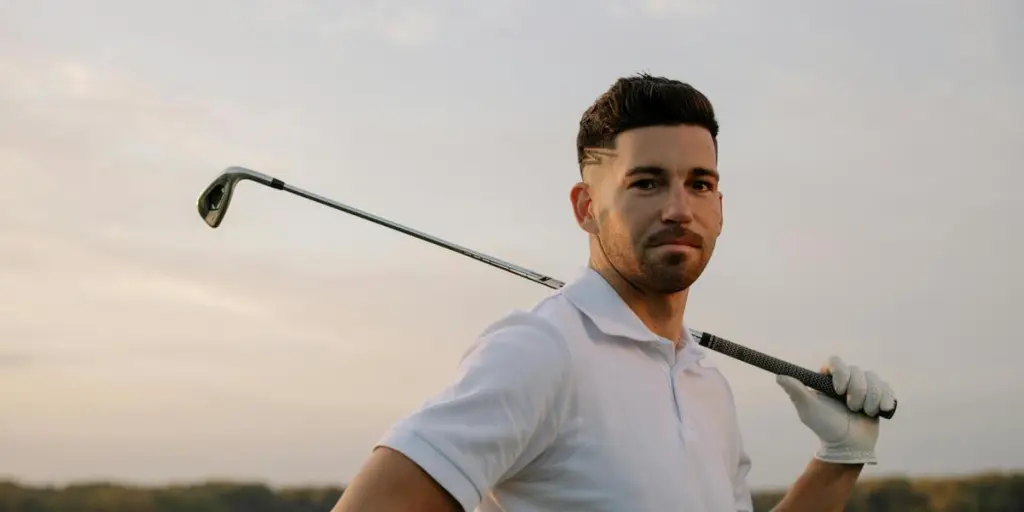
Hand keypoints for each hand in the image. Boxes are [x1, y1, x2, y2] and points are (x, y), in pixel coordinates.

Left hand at [776, 356, 895, 464]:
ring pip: (873, 379)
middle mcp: (846, 379)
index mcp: (827, 378)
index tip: (838, 390)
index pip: (836, 361)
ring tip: (863, 413)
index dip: (840, 372)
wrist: (847, 446)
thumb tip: (779, 375)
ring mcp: (864, 386)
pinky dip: (884, 400)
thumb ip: (796, 391)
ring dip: (870, 398)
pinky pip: (886, 388)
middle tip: (851, 408)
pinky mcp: (878, 395)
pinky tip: (878, 411)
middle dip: (856, 391)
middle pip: (857, 370)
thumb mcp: (808, 410)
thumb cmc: (824, 427)